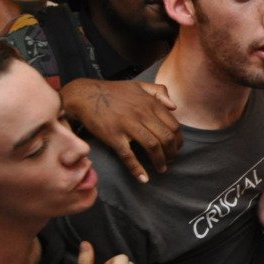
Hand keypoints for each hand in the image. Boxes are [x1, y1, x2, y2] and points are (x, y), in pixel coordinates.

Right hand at [60, 78, 179, 183]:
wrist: (85, 95)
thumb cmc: (113, 92)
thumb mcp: (139, 85)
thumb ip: (159, 92)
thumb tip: (174, 107)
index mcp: (150, 103)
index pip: (173, 125)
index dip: (178, 140)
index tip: (176, 147)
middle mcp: (142, 114)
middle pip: (166, 138)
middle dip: (172, 152)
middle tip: (170, 159)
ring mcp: (128, 126)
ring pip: (152, 147)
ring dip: (160, 161)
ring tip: (161, 168)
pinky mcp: (113, 136)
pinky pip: (129, 156)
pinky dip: (137, 169)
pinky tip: (144, 178)